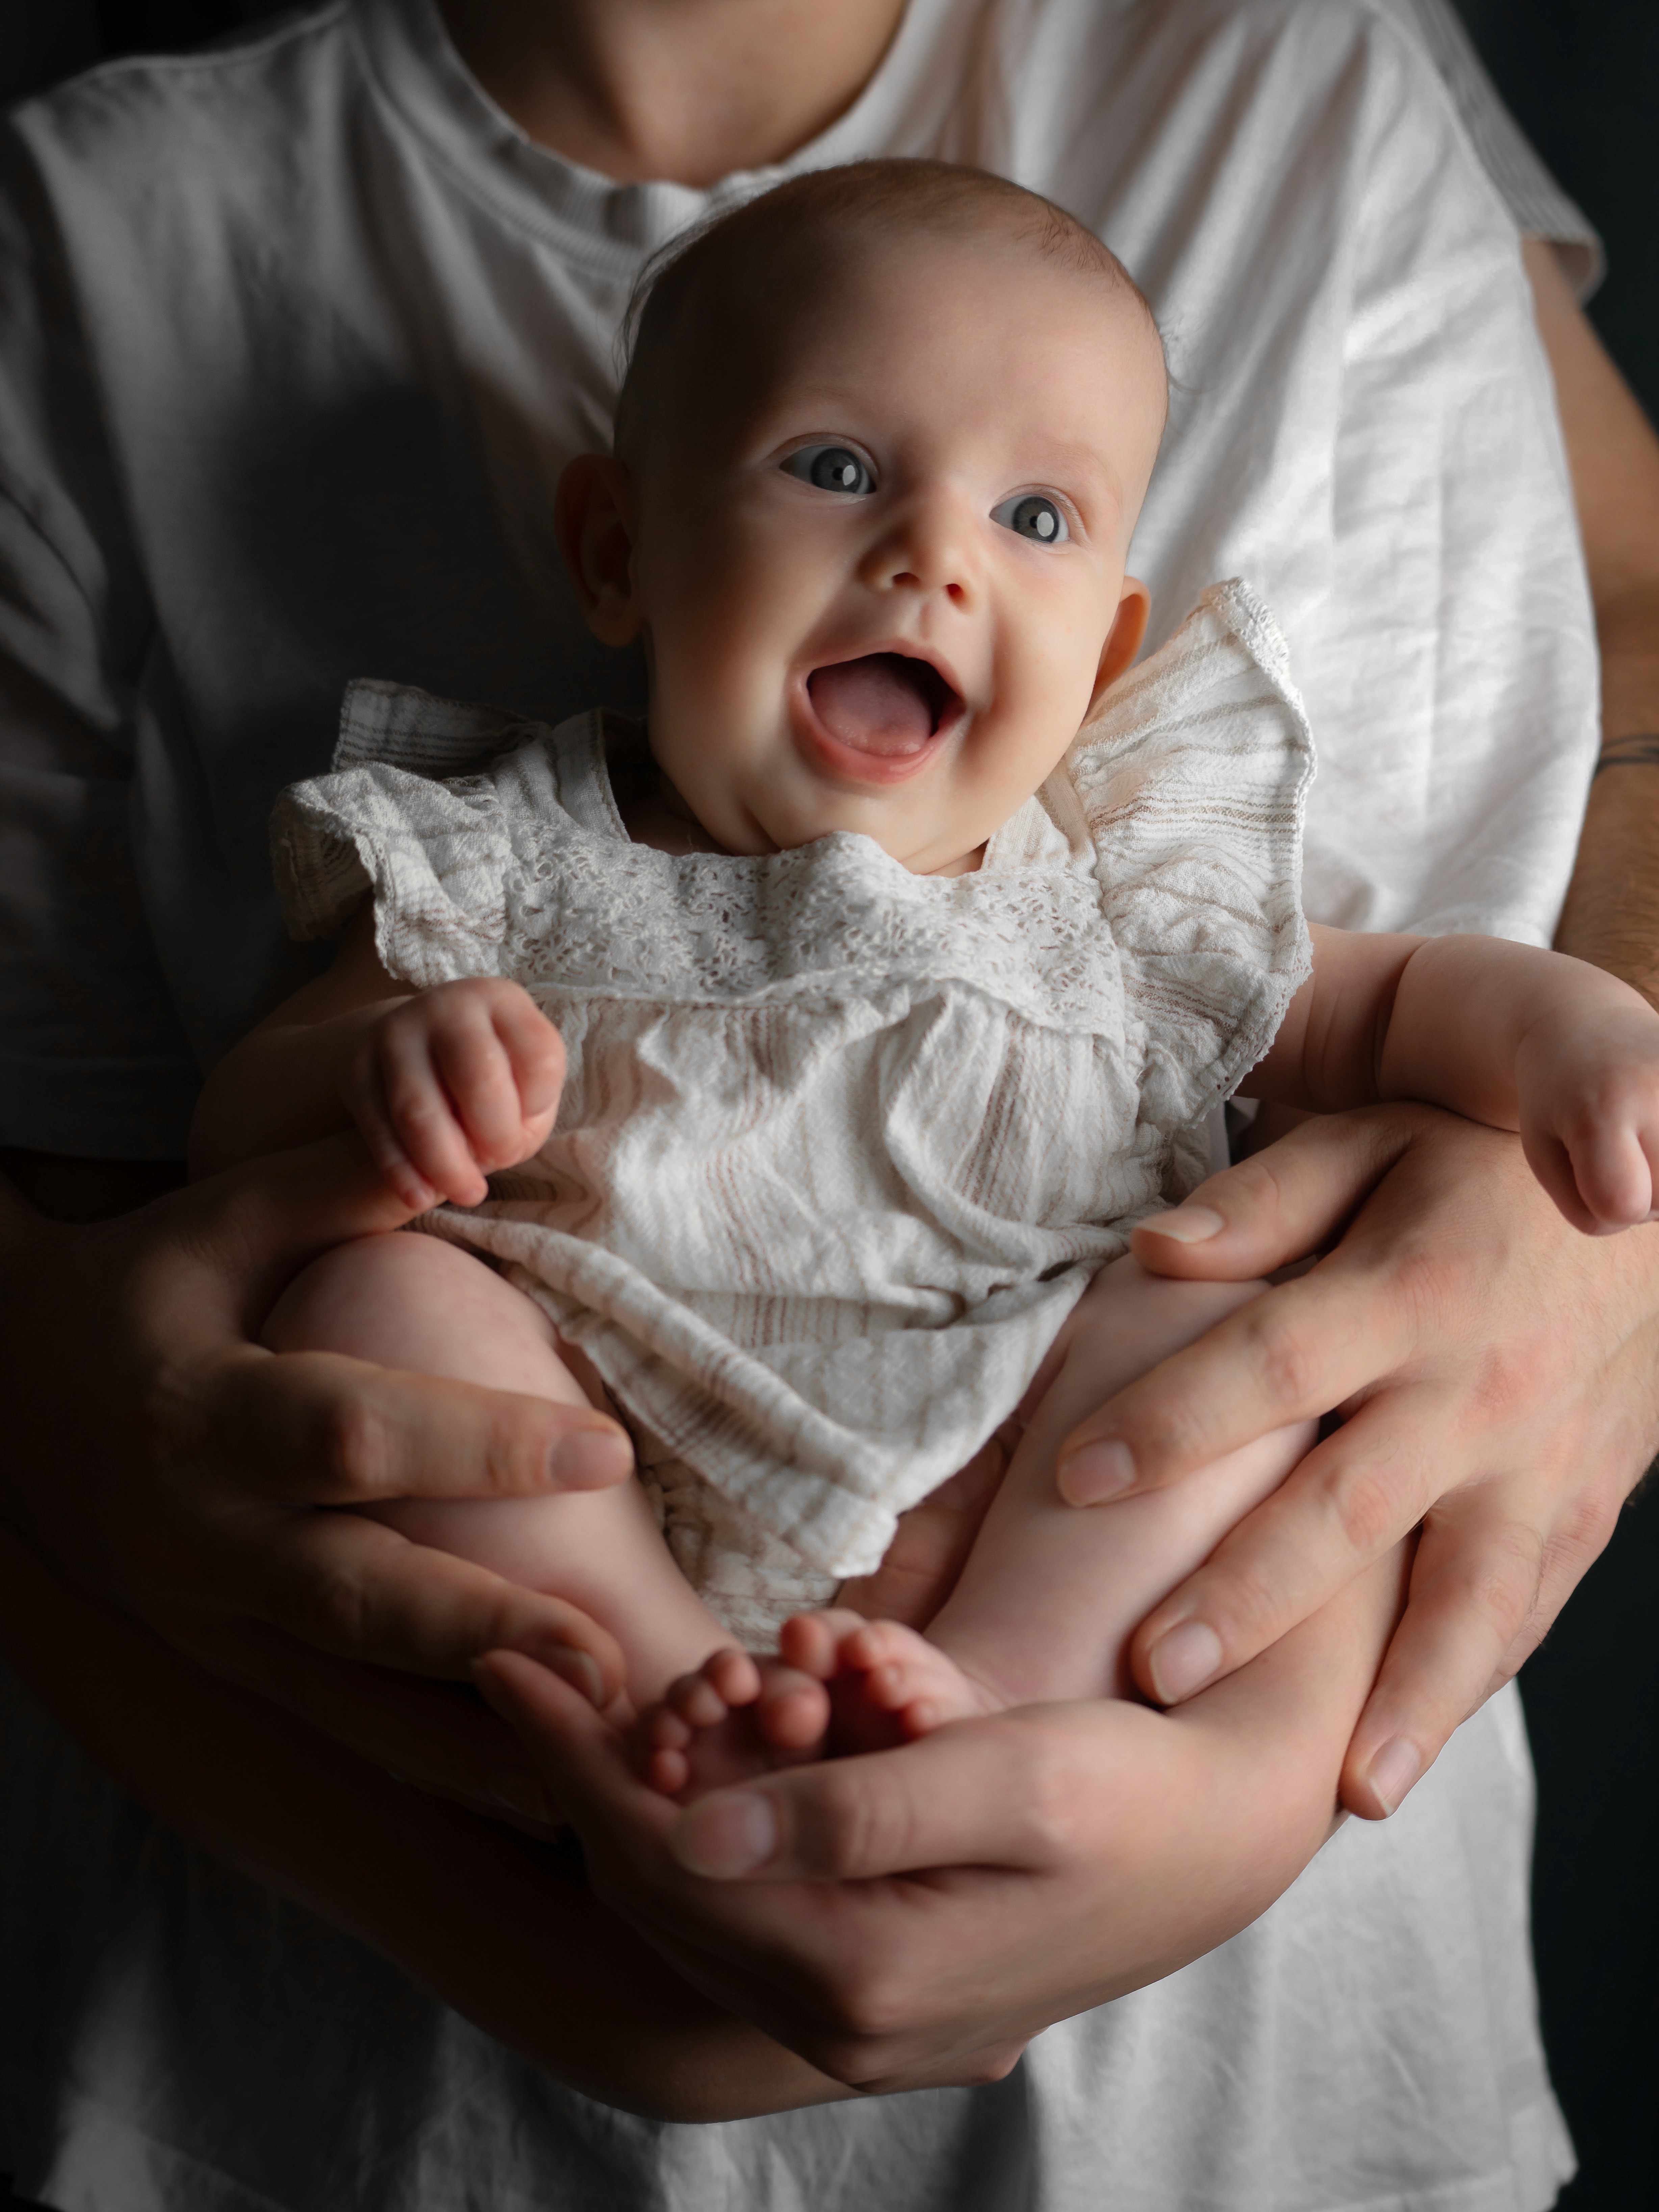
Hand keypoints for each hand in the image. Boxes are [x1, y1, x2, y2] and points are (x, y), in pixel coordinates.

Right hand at [0, 1131, 634, 1824]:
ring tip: (596, 1751)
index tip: (603, 1448)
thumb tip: (465, 1144)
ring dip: (471, 1735)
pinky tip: (525, 1786)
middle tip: (612, 1656)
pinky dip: (427, 1761)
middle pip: (351, 1597)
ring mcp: (203, 1613)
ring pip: (345, 1695)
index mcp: (200, 1411)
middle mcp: (200, 1530)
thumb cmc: (135, 1283)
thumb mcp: (217, 1217)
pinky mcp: (218, 1657)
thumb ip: (337, 1181)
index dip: (474, 1443)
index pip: (350, 1434)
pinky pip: (330, 1723)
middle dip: (483, 1630)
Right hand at [340, 978, 564, 1209]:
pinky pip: (377, 1128)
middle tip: (502, 1161)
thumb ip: (524, 1112)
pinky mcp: (356, 1068)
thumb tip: (484, 1153)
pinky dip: (401, 1169)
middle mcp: (447, 1007)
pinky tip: (420, 1196)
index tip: (530, 1117)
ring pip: (419, 1110)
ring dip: (445, 1164)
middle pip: (477, 1077)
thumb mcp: (522, 1079)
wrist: (412, 1045)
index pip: (538, 1053)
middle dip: (496, 1135)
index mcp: (500, 1001)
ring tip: (468, 1193)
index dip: (540, 1099)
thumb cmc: (489, 1075)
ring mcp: (395, 1034)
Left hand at [474, 1546, 1397, 2090]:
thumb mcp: (1007, 1779)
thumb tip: (694, 1835)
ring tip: (604, 1695)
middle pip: (658, 1891)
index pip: (660, 1865)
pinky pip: (749, 1904)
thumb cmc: (1128, 1789)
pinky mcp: (879, 1985)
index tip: (507, 1659)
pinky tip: (701, 1748)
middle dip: (594, 1771)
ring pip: (694, 1901)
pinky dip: (709, 1824)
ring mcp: (858, 2020)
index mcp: (864, 1976)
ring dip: (649, 1794)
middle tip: (538, 1665)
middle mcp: (844, 2025)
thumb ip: (852, 1814)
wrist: (1220, 1843)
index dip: (572, 1758)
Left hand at [1056, 1105, 1658, 1816]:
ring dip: (1406, 1701)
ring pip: (1468, 1599)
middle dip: (1252, 1597)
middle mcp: (1476, 1391)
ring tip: (1343, 1791)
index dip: (1172, 1421)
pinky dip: (1469, 1693)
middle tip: (1154, 1672)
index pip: (1270, 1364)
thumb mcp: (1374, 1140)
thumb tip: (1152, 1248)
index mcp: (1410, 1290)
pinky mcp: (1579, 1512)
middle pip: (1351, 1508)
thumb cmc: (1473, 1163)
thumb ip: (1266, 1196)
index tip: (1073, 1478)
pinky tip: (1408, 1763)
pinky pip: (1525, 1614)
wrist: (1651, 1206)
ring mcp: (1540, 1466)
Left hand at [1515, 990, 1658, 1232]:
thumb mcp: (1545, 1156)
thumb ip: (1589, 1209)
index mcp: (1600, 1111)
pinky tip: (1658, 1125)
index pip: (1621, 1204)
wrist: (1587, 1025)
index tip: (1588, 1164)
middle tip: (1616, 1145)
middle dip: (1638, 1193)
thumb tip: (1656, 1214)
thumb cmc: (1557, 1101)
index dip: (1602, 1204)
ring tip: (1644, 1136)